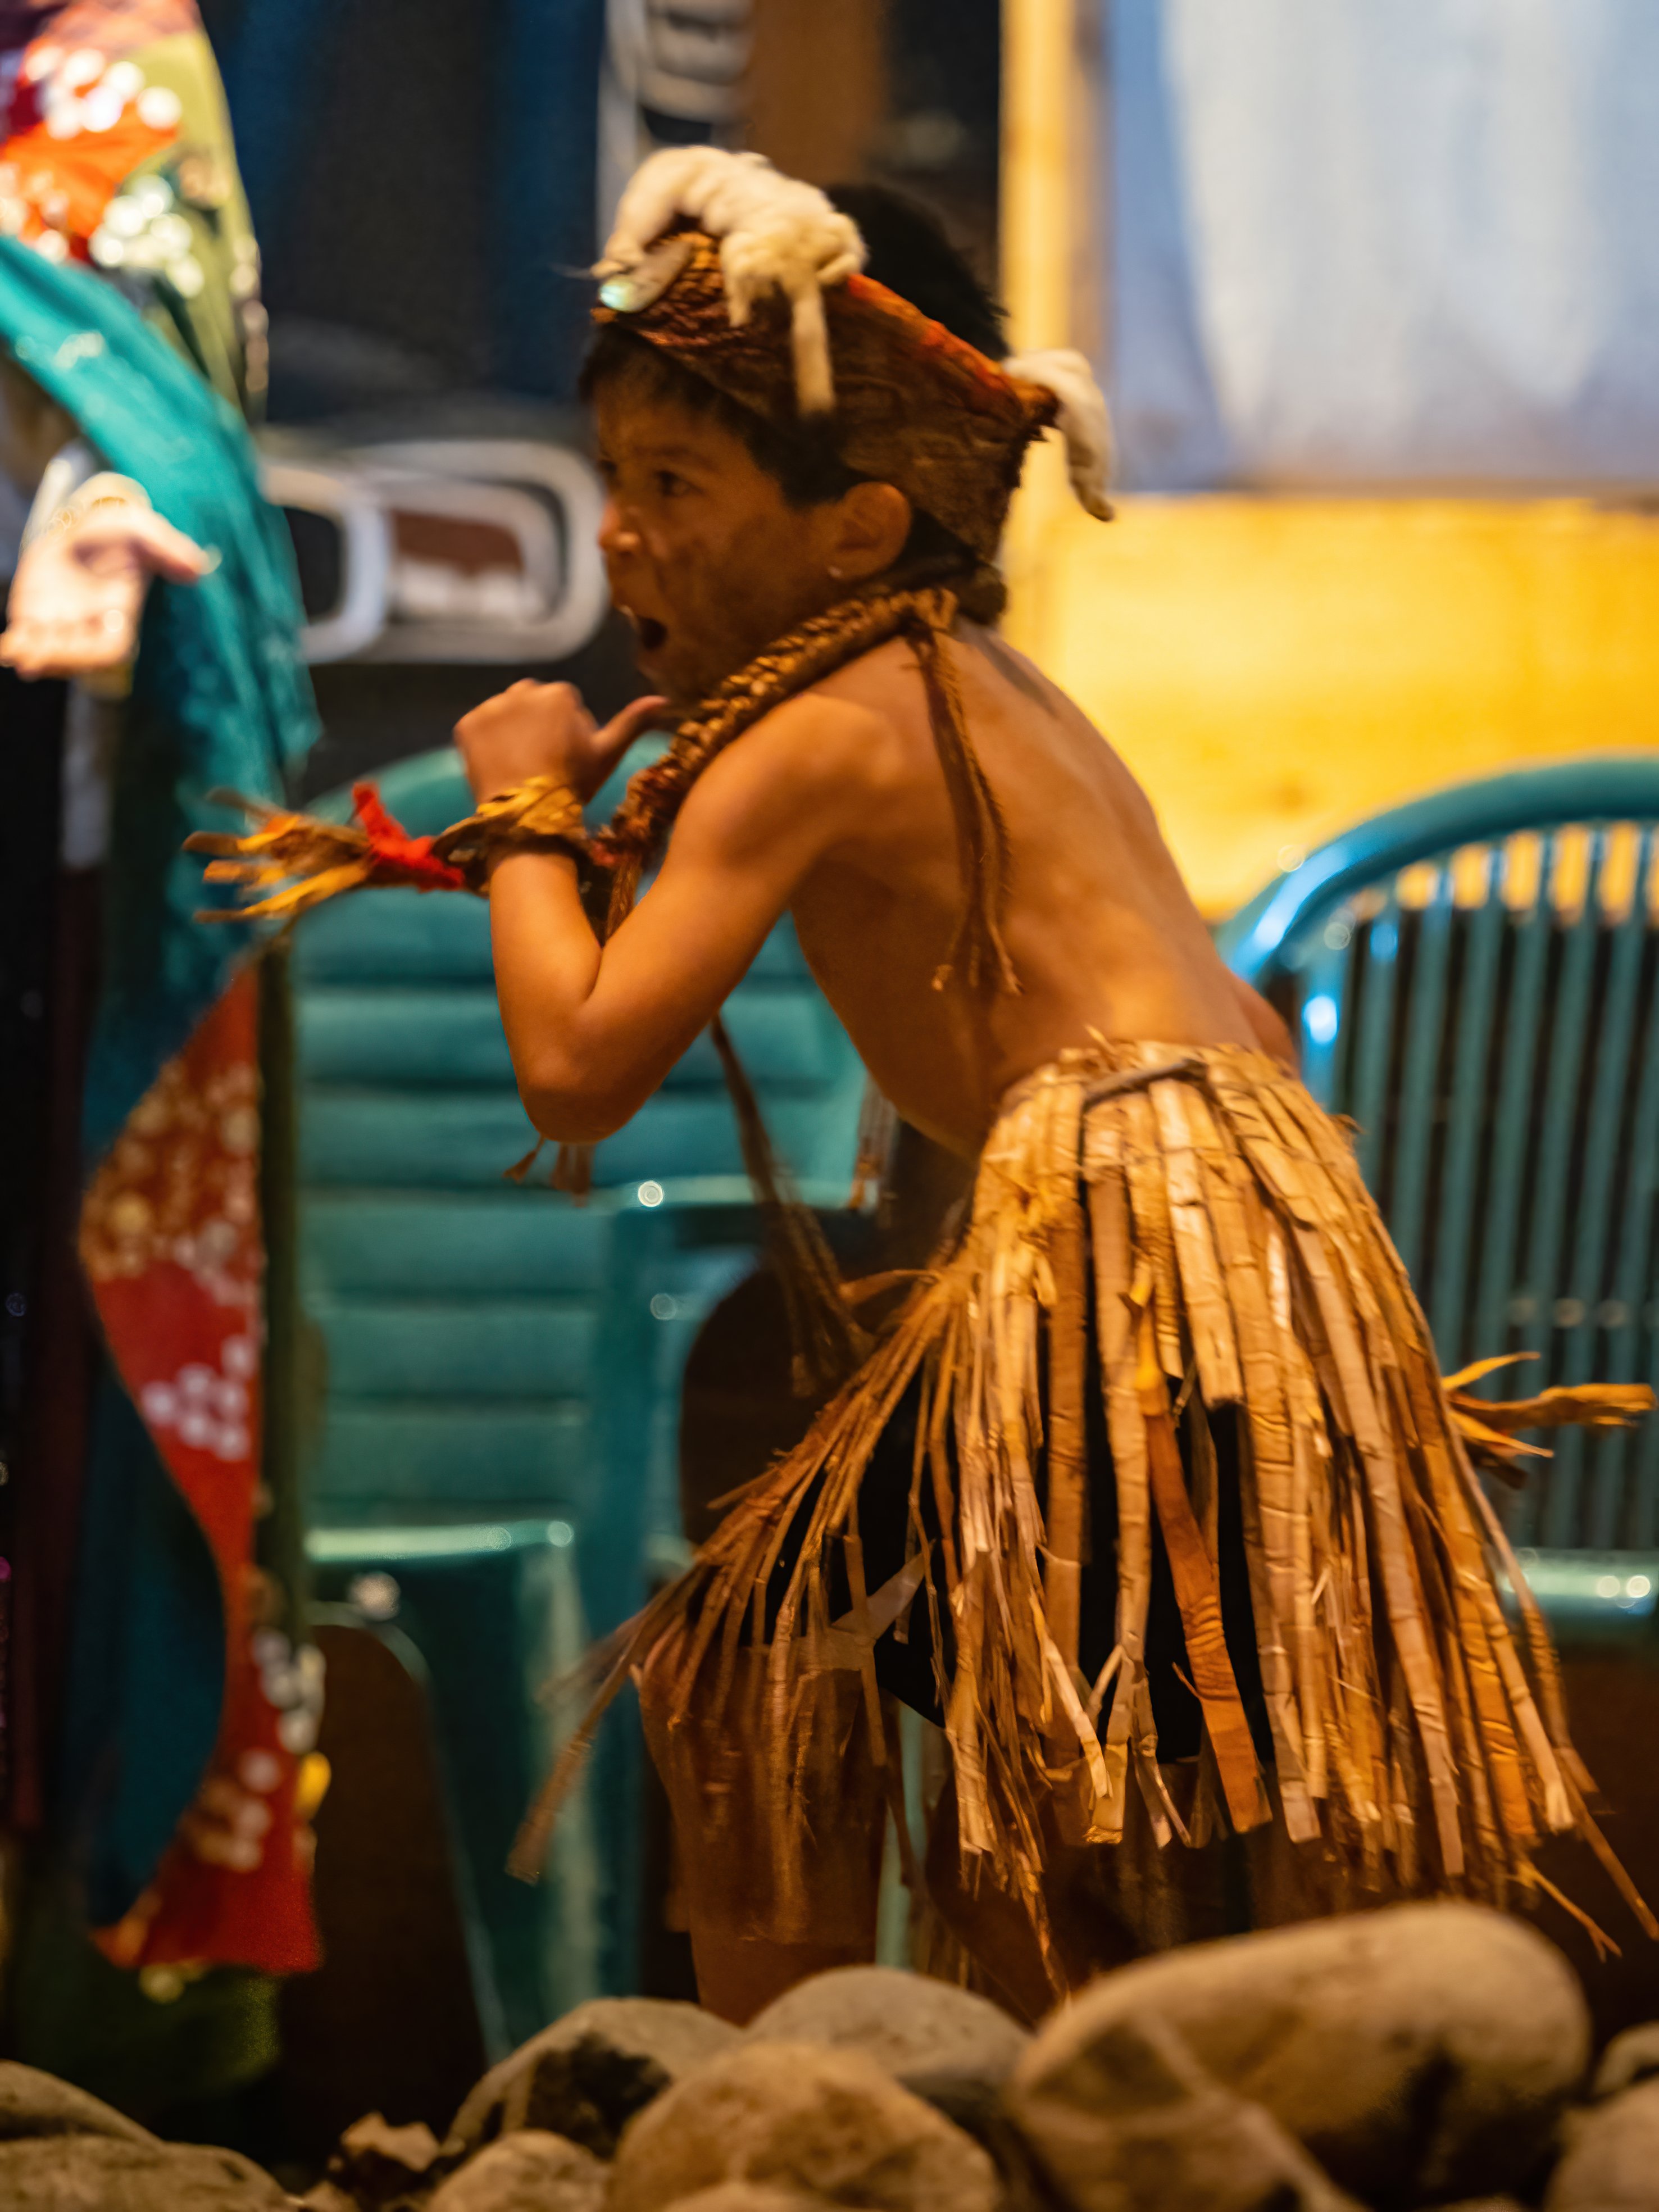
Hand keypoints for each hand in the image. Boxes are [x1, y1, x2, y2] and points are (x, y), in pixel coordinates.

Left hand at [0, 501, 210, 677]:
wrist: (86, 527)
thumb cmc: (119, 533)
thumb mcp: (144, 532)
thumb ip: (169, 550)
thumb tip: (198, 568)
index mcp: (120, 617)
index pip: (111, 650)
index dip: (94, 654)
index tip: (82, 651)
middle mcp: (90, 627)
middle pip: (76, 656)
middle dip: (56, 657)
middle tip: (32, 656)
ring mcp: (61, 624)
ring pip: (48, 651)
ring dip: (32, 654)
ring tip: (16, 652)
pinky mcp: (34, 615)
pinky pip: (25, 638)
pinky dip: (14, 645)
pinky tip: (4, 648)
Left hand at [454, 680, 668, 805]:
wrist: (529, 816)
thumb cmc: (573, 785)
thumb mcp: (607, 754)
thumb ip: (632, 723)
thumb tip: (664, 699)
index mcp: (559, 693)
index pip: (562, 703)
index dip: (565, 731)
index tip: (563, 758)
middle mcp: (522, 691)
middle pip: (531, 702)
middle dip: (535, 724)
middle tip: (540, 762)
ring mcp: (491, 707)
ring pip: (504, 712)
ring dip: (509, 730)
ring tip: (518, 765)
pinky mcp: (466, 725)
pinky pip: (478, 727)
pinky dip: (485, 743)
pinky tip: (498, 765)